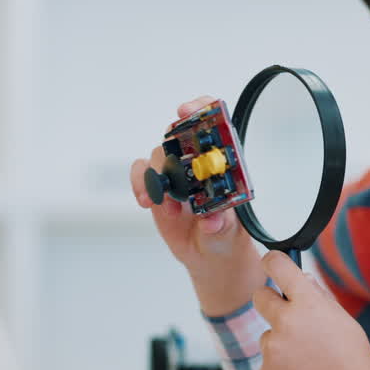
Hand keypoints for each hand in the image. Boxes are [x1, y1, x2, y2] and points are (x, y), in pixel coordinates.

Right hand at [130, 96, 263, 316]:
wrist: (210, 258)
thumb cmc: (226, 239)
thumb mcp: (228, 234)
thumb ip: (221, 225)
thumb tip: (213, 219)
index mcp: (223, 166)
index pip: (214, 126)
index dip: (202, 110)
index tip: (189, 110)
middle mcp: (198, 164)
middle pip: (181, 134)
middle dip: (174, 133)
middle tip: (170, 150)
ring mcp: (176, 174)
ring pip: (160, 154)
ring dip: (160, 176)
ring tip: (168, 206)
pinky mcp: (158, 187)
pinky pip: (142, 173)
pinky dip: (140, 182)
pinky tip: (145, 201)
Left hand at [253, 252, 369, 369]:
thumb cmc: (355, 364)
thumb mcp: (343, 322)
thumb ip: (318, 298)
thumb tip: (301, 278)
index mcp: (308, 303)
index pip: (277, 265)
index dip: (272, 261)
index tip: (271, 264)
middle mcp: (284, 322)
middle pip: (260, 296)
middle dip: (270, 302)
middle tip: (287, 317)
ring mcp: (271, 351)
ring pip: (268, 338)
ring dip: (281, 346)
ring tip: (310, 366)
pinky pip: (269, 367)